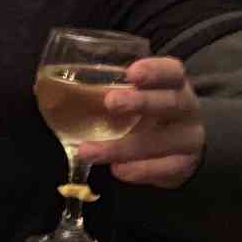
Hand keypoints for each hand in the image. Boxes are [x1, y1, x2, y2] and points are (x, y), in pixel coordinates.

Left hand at [77, 57, 205, 188]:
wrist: (184, 146)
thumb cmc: (149, 112)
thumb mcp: (139, 96)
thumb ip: (112, 90)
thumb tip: (52, 91)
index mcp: (174, 84)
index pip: (171, 71)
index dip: (154, 70)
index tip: (131, 72)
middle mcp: (186, 109)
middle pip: (171, 102)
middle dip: (141, 102)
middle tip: (111, 102)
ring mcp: (189, 139)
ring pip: (160, 142)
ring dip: (122, 147)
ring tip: (88, 151)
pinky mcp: (184, 166)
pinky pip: (163, 170)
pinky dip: (139, 170)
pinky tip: (116, 169)